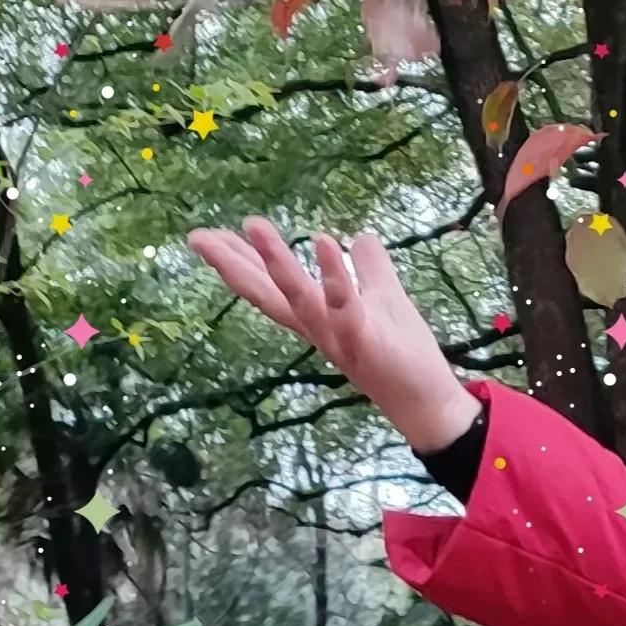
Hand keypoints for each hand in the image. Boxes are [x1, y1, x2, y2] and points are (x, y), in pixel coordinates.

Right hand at [187, 217, 475, 449]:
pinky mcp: (364, 341)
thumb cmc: (402, 353)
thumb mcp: (385, 299)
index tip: (207, 236)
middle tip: (197, 236)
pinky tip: (323, 241)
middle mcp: (317, 328)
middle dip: (232, 264)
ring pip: (297, 297)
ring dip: (275, 261)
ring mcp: (337, 336)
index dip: (239, 262)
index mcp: (317, 317)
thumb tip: (361, 235)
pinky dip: (334, 275)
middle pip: (266, 294)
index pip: (269, 286)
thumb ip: (371, 269)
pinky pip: (345, 306)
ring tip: (252, 224)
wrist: (427, 401)